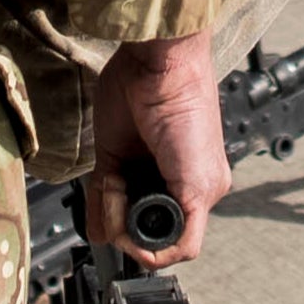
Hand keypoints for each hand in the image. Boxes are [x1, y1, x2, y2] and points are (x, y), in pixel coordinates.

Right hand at [87, 30, 227, 264]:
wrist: (158, 59)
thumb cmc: (137, 86)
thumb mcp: (113, 154)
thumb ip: (107, 196)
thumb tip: (99, 237)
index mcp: (177, 171)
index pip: (152, 221)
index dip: (124, 225)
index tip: (104, 211)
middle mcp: (196, 183)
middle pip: (157, 234)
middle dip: (124, 227)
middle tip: (107, 197)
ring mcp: (204, 189)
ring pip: (165, 243)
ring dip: (128, 229)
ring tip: (115, 188)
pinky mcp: (201, 190)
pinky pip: (181, 244)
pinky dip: (148, 243)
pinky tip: (128, 217)